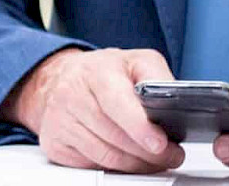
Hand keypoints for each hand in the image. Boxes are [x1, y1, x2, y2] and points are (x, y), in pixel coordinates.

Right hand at [0, 47, 182, 172]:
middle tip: (171, 155)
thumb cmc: (104, 72)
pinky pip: (90, 164)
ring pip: (105, 156)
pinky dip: (114, 167)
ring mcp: (58, 119)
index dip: (138, 126)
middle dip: (149, 153)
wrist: (62, 78)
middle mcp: (70, 94)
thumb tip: (176, 99)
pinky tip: (126, 157)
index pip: (116, 102)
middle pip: (114, 136)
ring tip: (154, 159)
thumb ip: (158, 77)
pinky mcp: (53, 141)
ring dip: (136, 164)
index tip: (159, 143)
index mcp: (95, 72)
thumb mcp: (137, 61)